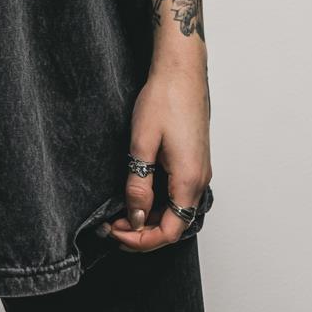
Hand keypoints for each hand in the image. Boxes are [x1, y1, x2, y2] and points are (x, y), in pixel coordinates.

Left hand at [105, 62, 211, 252]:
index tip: (115, 232)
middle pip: (174, 224)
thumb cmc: (164, 99)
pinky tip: (138, 193)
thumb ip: (139, 184)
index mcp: (189, 180)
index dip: (141, 240)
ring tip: (120, 212)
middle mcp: (200, 180)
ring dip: (150, 217)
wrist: (181, 71)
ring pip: (176, 210)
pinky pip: (178, 193)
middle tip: (111, 225)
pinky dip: (158, 202)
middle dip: (142, 232)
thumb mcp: (142, 143)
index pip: (169, 231)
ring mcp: (199, 170)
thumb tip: (136, 217)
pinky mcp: (194, 160)